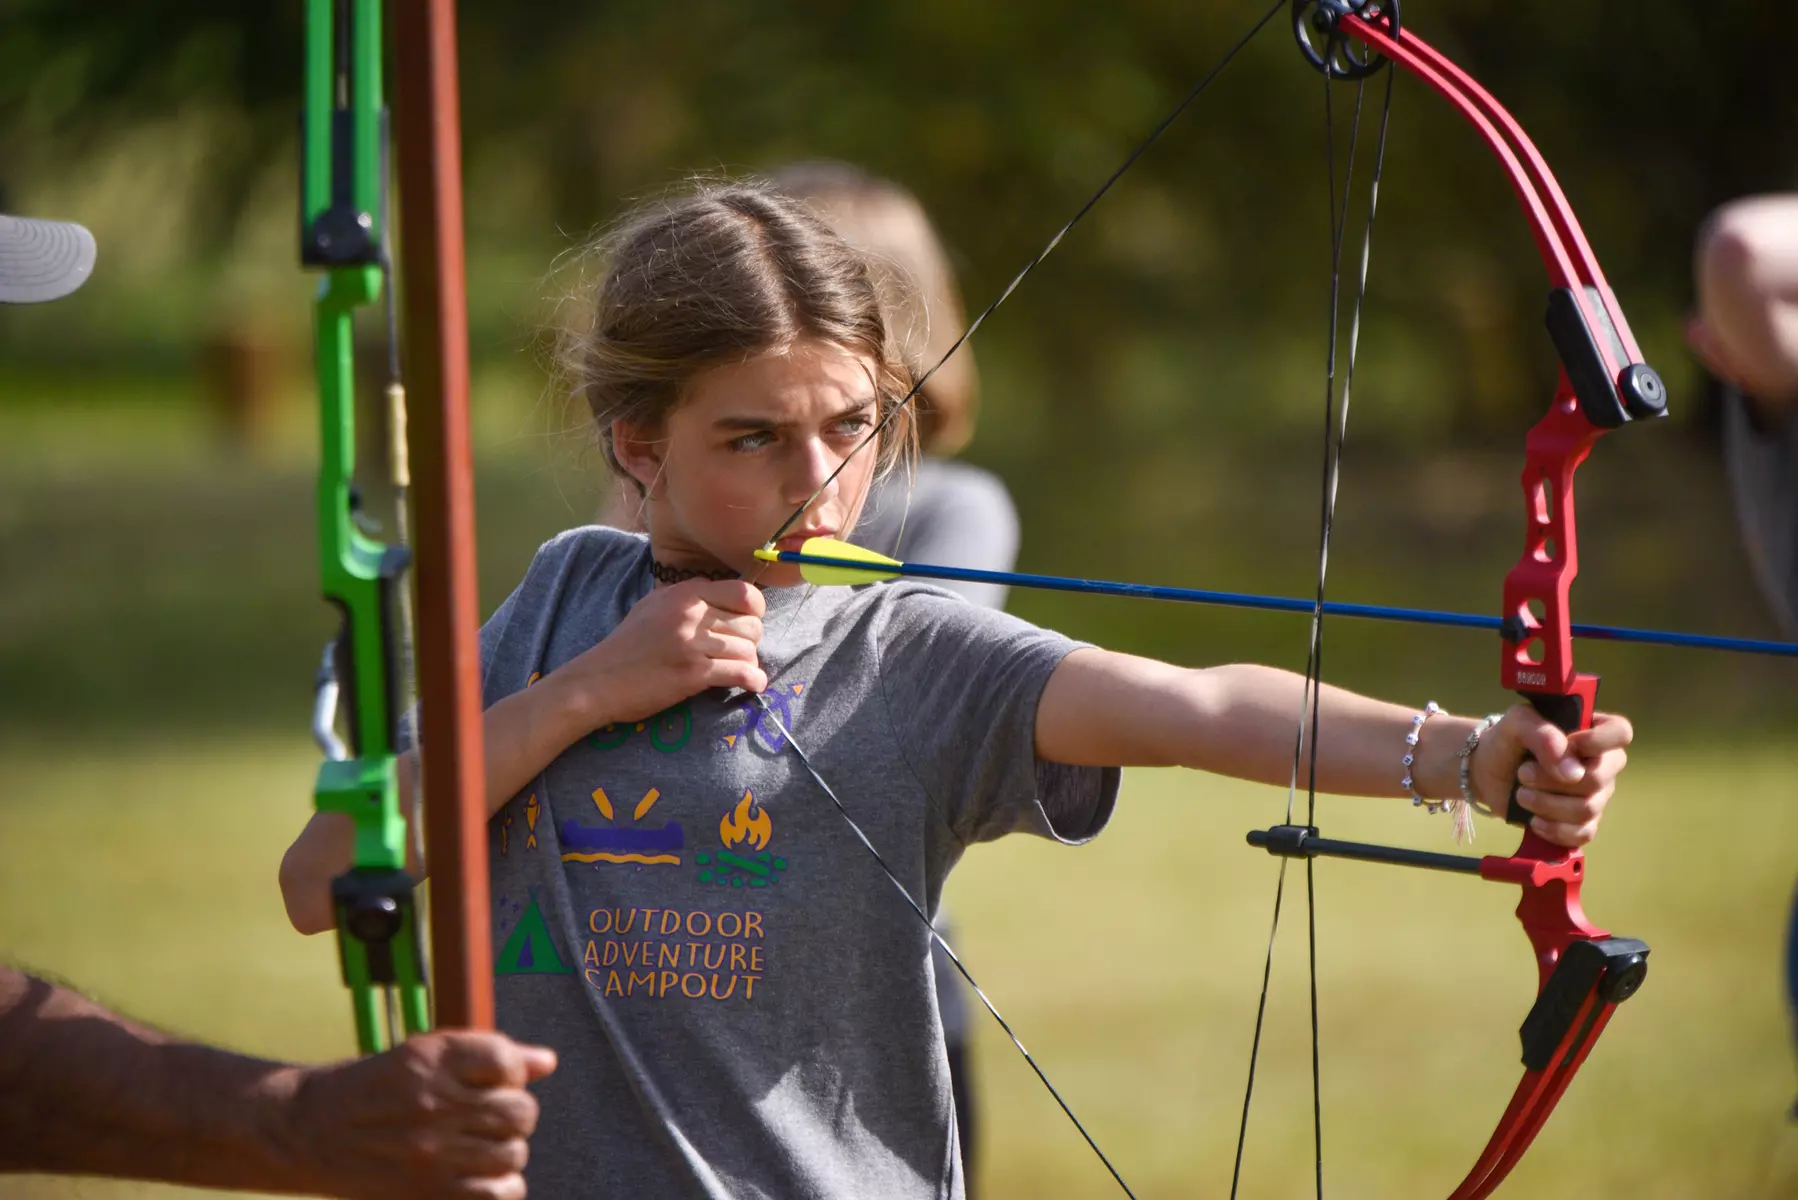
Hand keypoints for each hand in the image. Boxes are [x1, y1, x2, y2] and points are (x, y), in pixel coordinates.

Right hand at [288, 1030, 557, 1199]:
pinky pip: (500, 1193)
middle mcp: (434, 1103)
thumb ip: (490, 1055)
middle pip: (520, 1110)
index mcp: (433, 1057)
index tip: (494, 1079)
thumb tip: (548, 1061)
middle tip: (486, 1117)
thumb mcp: (424, 1054)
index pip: (507, 1059)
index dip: (510, 1071)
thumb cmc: (374, 1087)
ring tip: (477, 1147)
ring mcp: (432, 1152)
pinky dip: (499, 1186)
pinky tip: (479, 1176)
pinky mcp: (428, 1192)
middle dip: (513, 1112)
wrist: (308, 1131)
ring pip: (515, 1152)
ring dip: (505, 1150)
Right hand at [566, 578, 766, 725]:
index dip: (755, 611)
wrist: (597, 680)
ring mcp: (692, 643)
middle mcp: (692, 613)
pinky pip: (740, 673)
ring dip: (750, 663)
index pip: (745, 592)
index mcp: (686, 592)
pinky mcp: (693, 673)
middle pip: (751, 623)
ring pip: (748, 649)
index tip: (747, 624)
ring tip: (742, 671)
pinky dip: (753, 680)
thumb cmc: (627, 645)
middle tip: (739, 653)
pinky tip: (753, 685)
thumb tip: (725, 599)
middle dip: (752, 641)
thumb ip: (689, 598)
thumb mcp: (655, 606)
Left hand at [1468, 706, 1632, 848]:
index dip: (1597, 741)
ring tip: (1521, 794)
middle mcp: (1602, 764)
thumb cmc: (1508, 740)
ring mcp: (1596, 795)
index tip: (1567, 745)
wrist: (1488, 772)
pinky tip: (1534, 820)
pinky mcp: (1582, 822)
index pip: (1620, 732)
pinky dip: (1554, 829)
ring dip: (1547, 804)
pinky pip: (1583, 833)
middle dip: (1553, 780)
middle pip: (1599, 779)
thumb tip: (1572, 771)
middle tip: (1523, 774)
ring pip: (1587, 809)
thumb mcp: (1517, 722)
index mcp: (1593, 731)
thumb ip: (1542, 734)